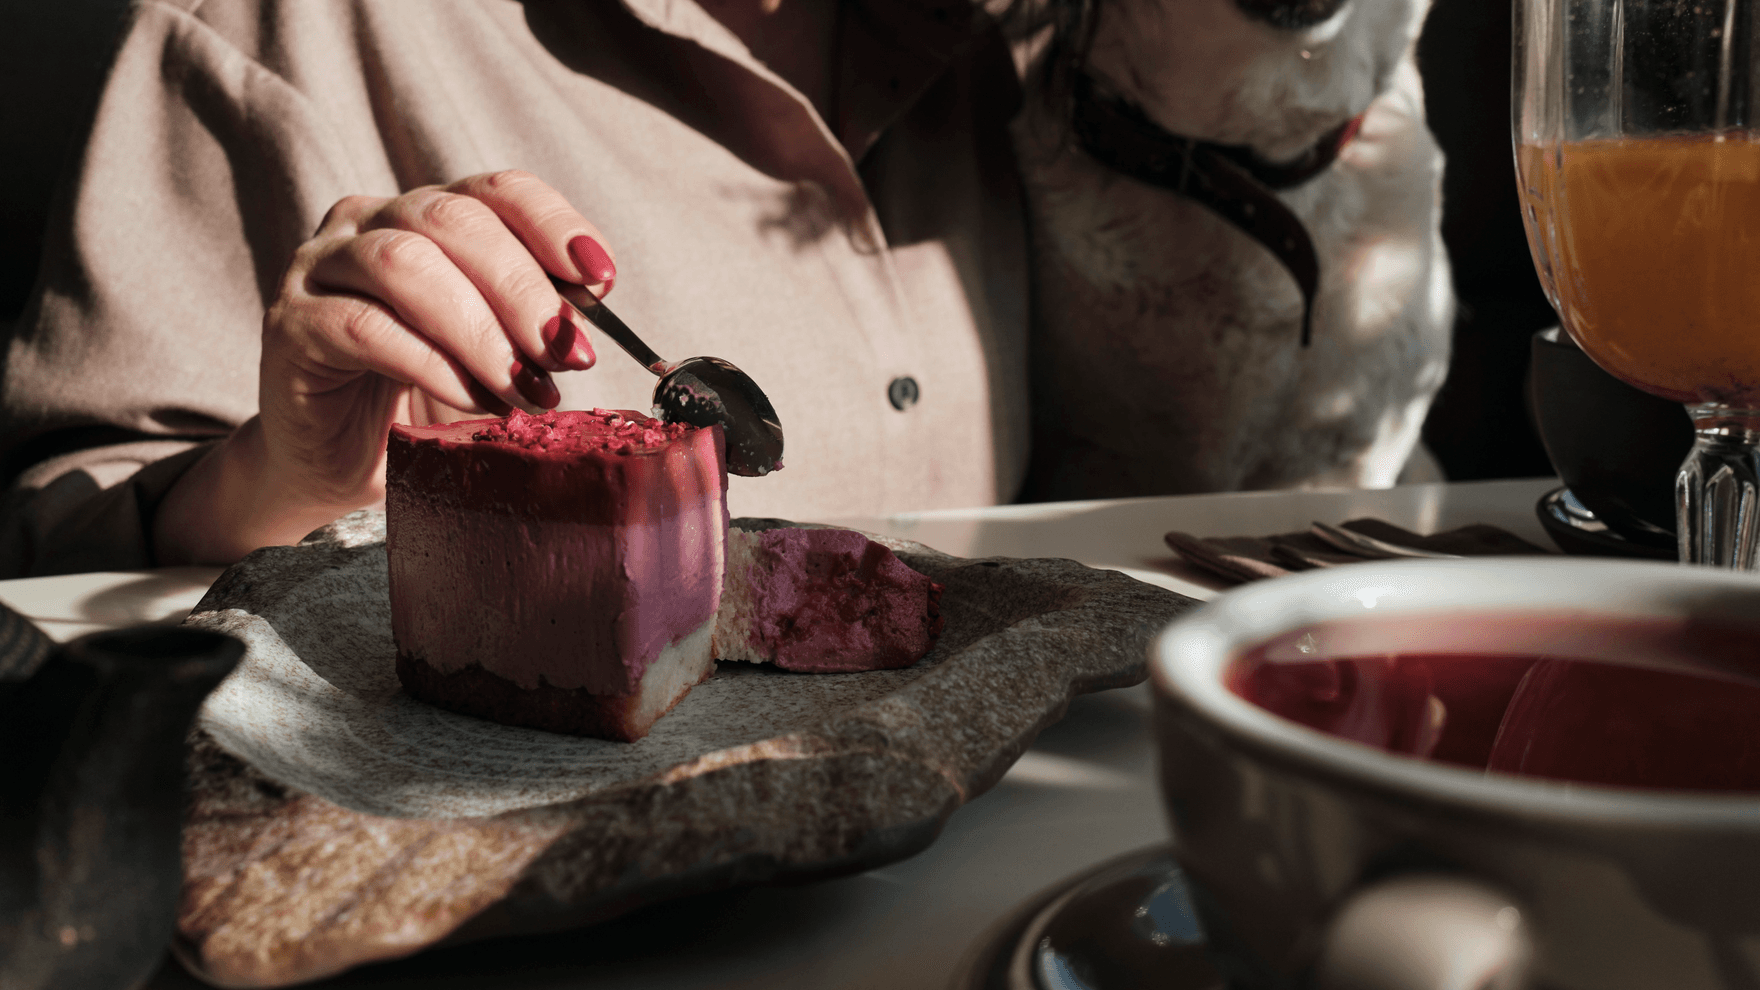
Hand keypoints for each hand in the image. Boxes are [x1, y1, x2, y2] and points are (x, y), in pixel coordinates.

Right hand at [155, 170, 617, 563]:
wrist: (340, 461)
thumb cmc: (425, 400)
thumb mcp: (496, 352)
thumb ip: (533, 321)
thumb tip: (587, 314)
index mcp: (429, 213)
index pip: (498, 189)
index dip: (554, 226)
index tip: (601, 280)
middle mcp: (370, 221)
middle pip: (454, 222)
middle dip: (523, 290)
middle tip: (566, 355)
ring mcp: (321, 266)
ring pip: (405, 265)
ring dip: (479, 331)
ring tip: (522, 388)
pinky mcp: (292, 324)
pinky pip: (365, 328)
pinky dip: (431, 364)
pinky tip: (471, 400)